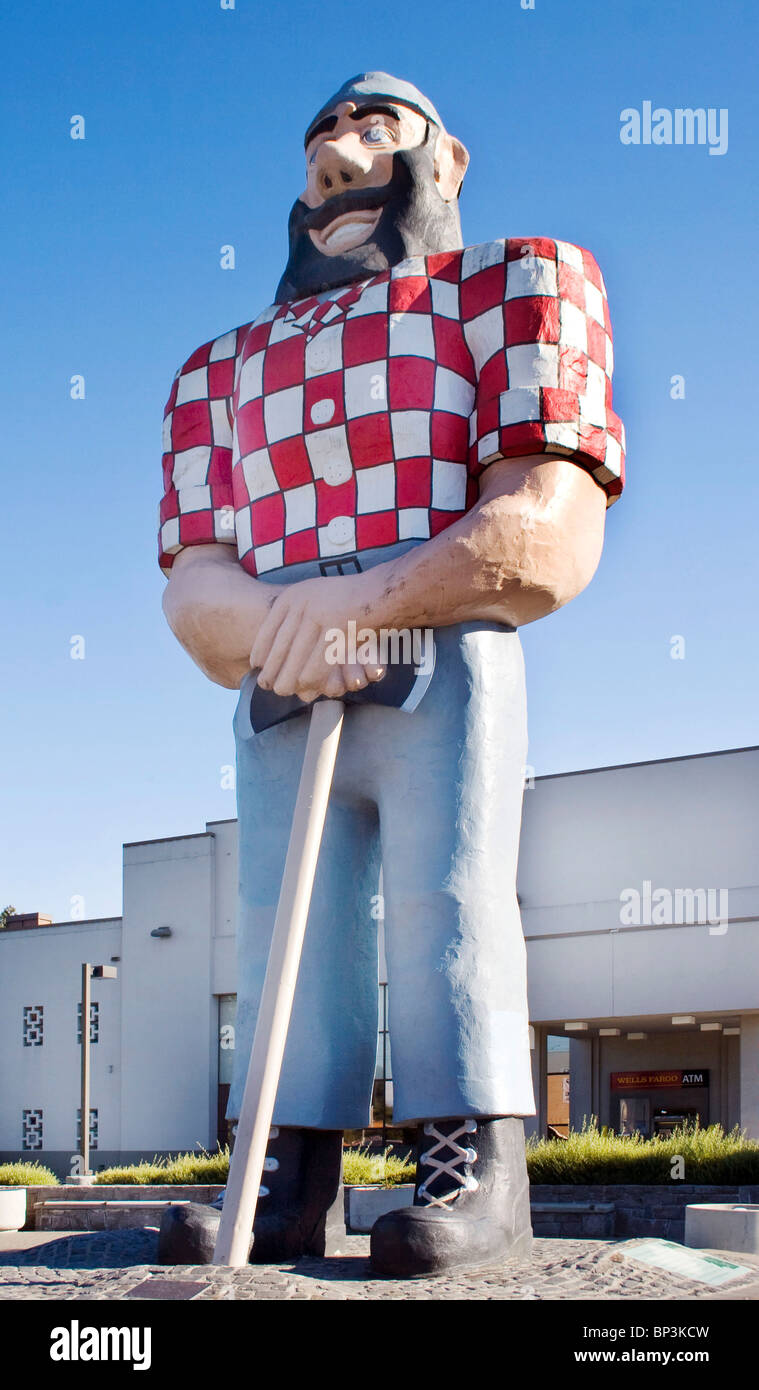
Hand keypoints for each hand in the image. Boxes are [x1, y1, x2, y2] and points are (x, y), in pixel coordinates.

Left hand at [249, 574, 386, 700]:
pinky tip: (305, 687)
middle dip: (272, 669)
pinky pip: (318, 663)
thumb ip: (297, 612)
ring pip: (296, 658)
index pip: (269, 627)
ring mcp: (319, 618)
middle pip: (280, 647)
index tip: (256, 665)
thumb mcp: (316, 595)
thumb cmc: (350, 597)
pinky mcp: (335, 632)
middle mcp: (302, 604)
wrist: (382, 592)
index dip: (261, 649)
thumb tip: (276, 640)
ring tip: (282, 691)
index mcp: (294, 595)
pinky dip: (310, 678)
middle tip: (266, 686)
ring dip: (288, 678)